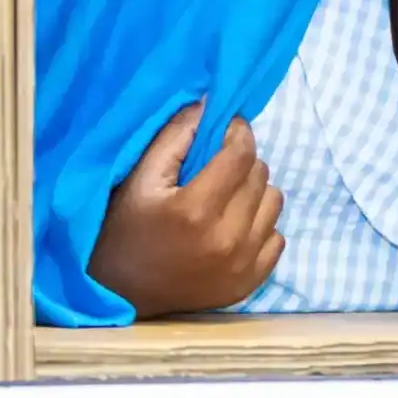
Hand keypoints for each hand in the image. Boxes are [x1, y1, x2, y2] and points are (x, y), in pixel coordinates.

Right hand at [89, 103, 286, 317]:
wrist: (120, 293)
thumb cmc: (124, 228)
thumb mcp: (139, 178)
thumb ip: (175, 138)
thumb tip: (209, 105)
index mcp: (196, 210)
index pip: (241, 154)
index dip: (237, 133)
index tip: (228, 128)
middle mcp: (227, 239)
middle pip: (260, 176)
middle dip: (242, 162)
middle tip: (219, 166)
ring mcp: (242, 265)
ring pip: (274, 203)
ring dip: (255, 192)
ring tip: (227, 196)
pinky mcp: (249, 283)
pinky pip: (277, 237)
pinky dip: (259, 226)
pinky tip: (233, 226)